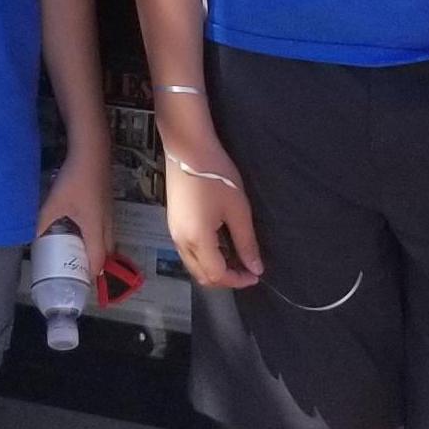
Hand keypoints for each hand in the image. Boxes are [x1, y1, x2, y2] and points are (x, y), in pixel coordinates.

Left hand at [34, 159, 110, 287]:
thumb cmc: (75, 180)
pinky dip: (97, 235)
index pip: (98, 260)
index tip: (80, 282)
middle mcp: (106, 224)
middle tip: (79, 269)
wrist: (92, 152)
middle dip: (95, 264)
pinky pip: (105, 228)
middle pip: (107, 252)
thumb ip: (43, 223)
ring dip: (97, 249)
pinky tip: (82, 229)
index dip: (90, 274)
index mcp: (95, 229)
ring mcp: (110, 213)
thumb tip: (33, 238)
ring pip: (107, 239)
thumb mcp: (54, 204)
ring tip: (79, 253)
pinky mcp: (107, 203)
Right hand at [162, 119, 263, 289]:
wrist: (187, 148)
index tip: (256, 274)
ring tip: (236, 257)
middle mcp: (181, 242)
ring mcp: (174, 233)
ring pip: (193, 265)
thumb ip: (246, 242)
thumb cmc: (216, 176)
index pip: (217, 275)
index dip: (238, 280)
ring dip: (214, 268)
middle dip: (225, 278)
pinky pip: (188, 252)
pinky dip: (205, 257)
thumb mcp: (238, 209)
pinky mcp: (173, 223)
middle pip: (202, 275)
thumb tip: (256, 268)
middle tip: (247, 269)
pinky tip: (220, 243)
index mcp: (198, 240)